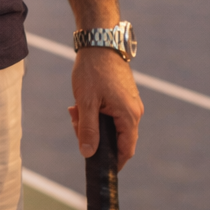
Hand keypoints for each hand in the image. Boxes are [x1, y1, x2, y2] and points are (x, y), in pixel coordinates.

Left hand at [69, 48, 143, 166]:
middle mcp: (134, 112)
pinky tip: (80, 104)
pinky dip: (94, 113)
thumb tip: (88, 153)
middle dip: (93, 137)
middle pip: (116, 139)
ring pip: (110, 126)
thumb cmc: (93, 70)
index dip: (112, 162)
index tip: (97, 167)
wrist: (100, 42)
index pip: (126, 150)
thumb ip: (87, 129)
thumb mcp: (86, 102)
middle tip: (75, 122)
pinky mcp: (123, 98)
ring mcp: (129, 104)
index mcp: (129, 115)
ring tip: (75, 109)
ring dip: (91, 123)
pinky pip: (110, 114)